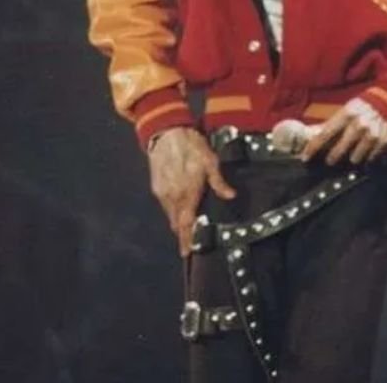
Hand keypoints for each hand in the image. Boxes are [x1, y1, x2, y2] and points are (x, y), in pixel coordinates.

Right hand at [147, 126, 235, 256]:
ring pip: (170, 214)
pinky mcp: (155, 186)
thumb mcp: (210, 161)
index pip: (186, 224)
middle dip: (184, 232)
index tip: (187, 253)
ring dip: (178, 220)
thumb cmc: (191, 145)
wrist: (166, 133)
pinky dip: (172, 208)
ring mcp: (162, 192)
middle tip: (192, 239)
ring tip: (188, 222)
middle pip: (176, 223)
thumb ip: (219, 182)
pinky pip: (165, 204)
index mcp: (187, 193)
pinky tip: (180, 204)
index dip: (187, 240)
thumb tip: (231, 196)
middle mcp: (172, 197)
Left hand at [300, 104, 386, 165]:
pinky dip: (368, 156)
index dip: (313, 147)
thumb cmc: (366, 104)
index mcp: (346, 114)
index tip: (305, 157)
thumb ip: (334, 121)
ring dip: (353, 157)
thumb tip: (315, 133)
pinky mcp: (383, 142)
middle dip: (332, 157)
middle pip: (339, 150)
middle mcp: (357, 126)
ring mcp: (371, 135)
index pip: (325, 134)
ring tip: (354, 151)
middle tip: (330, 160)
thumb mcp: (348, 107)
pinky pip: (370, 158)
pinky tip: (368, 149)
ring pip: (355, 158)